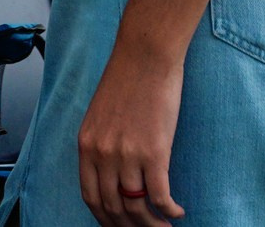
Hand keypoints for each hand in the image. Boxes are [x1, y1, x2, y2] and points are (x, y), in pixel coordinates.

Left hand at [79, 41, 185, 223]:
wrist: (145, 55)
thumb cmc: (127, 80)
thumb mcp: (100, 115)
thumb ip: (102, 144)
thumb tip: (113, 174)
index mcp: (86, 145)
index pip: (91, 197)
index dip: (106, 219)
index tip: (119, 226)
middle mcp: (102, 154)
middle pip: (113, 208)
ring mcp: (127, 155)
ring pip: (137, 208)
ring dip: (152, 225)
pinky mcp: (154, 152)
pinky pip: (160, 196)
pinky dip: (169, 211)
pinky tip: (178, 212)